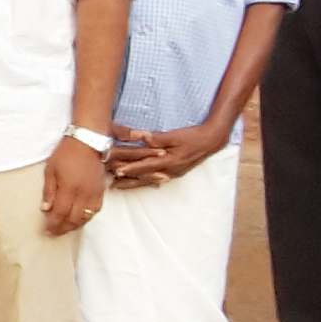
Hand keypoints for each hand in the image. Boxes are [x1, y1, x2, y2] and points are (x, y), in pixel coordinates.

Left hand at [40, 134, 106, 234]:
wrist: (88, 143)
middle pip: (74, 218)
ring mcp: (94, 193)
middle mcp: (84, 194)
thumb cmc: (66, 154)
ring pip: (86, 217)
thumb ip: (49, 191)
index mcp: (69, 188)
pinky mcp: (101, 191)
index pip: (60, 213)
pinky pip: (95, 210)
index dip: (53, 224)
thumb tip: (45, 209)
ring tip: (65, 229)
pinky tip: (79, 219)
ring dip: (75, 225)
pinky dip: (86, 217)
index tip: (46, 230)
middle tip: (54, 233)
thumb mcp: (50, 170)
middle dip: (63, 228)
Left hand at [110, 119, 226, 187]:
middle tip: (109, 183)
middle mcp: (169, 170)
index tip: (117, 171)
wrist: (211, 141)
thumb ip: (159, 138)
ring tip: (116, 186)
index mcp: (169, 161)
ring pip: (148, 180)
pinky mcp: (174, 172)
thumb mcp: (176, 135)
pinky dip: (144, 182)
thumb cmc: (193, 136)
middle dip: (127, 180)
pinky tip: (136, 183)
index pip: (146, 166)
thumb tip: (143, 137)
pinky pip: (155, 180)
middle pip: (144, 176)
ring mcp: (172, 173)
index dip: (131, 168)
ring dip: (133, 183)